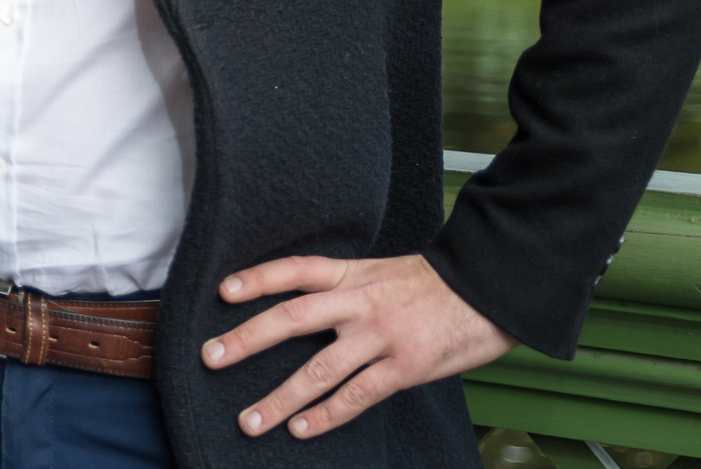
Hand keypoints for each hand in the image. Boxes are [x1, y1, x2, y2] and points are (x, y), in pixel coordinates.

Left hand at [199, 254, 514, 439]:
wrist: (490, 290)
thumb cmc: (436, 285)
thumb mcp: (385, 271)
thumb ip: (347, 287)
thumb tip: (306, 303)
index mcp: (354, 274)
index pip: (296, 270)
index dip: (258, 278)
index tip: (224, 290)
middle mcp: (360, 302)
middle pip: (293, 317)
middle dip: (248, 339)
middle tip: (211, 357)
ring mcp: (381, 336)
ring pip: (319, 369)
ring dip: (280, 398)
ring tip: (250, 420)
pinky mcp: (404, 368)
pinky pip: (356, 396)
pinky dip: (327, 416)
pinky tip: (303, 430)